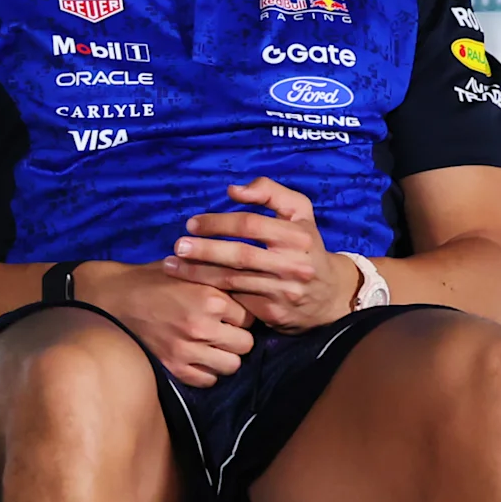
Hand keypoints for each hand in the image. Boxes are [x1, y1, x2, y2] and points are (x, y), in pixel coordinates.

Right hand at [73, 259, 256, 386]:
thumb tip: (246, 281)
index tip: (227, 315)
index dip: (239, 316)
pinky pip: (208, 380)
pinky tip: (196, 359)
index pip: (249, 317)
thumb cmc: (149, 281)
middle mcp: (202, 325)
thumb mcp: (185, 269)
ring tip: (211, 347)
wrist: (110, 299)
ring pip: (231, 365)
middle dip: (236, 338)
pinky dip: (206, 372)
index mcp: (210, 297)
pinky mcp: (173, 367)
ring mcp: (187, 349)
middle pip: (245, 344)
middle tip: (221, 332)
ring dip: (224, 357)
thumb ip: (216, 276)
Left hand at [162, 178, 356, 331]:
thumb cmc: (305, 245)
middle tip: (177, 246)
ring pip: (232, 280)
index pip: (251, 225)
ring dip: (197, 273)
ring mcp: (281, 290)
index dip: (218, 222)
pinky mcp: (271, 312)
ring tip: (171, 266)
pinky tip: (187, 285)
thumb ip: (270, 192)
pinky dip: (209, 291)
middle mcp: (291, 264)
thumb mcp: (299, 212)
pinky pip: (233, 300)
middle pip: (240, 255)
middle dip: (203, 250)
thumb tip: (233, 190)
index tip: (192, 223)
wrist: (329, 294)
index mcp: (297, 235)